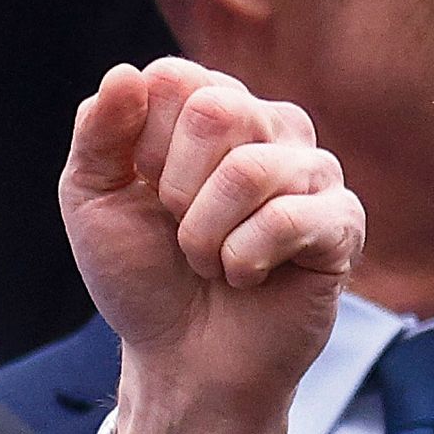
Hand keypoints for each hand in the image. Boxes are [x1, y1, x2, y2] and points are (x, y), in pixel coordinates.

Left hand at [62, 58, 360, 433]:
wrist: (181, 361)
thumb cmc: (142, 278)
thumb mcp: (92, 203)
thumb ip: (98, 134)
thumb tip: (124, 73)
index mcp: (209, 108)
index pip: (174, 78)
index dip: (142, 144)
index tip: (143, 191)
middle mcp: (267, 126)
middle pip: (217, 110)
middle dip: (175, 189)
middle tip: (179, 231)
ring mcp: (312, 171)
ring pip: (251, 167)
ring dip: (204, 235)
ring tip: (208, 262)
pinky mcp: (342, 222)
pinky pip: (291, 217)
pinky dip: (244, 259)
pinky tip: (245, 279)